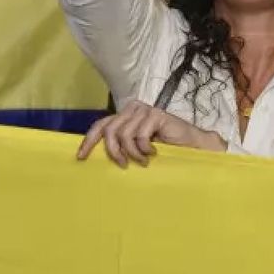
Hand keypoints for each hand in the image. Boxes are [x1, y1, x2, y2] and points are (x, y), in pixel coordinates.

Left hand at [76, 99, 223, 166]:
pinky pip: (139, 136)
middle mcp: (132, 109)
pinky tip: (154, 153)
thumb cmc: (165, 150)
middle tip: (123, 165)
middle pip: (109, 130)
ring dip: (132, 153)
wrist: (193, 147)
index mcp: (125, 116)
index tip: (81, 157)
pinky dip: (144, 150)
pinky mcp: (155, 115)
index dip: (89, 140)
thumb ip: (121, 146)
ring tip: (143, 161)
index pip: (101, 125)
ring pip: (123, 135)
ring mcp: (144, 110)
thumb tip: (96, 157)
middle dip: (113, 151)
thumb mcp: (137, 149)